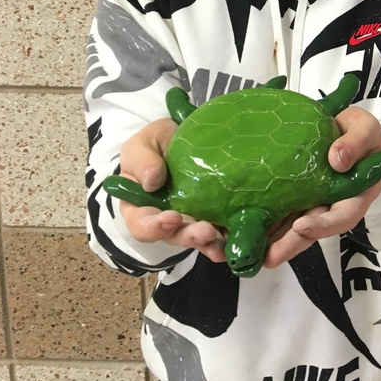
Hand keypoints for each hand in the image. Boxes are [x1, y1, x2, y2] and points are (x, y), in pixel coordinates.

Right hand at [117, 118, 226, 263]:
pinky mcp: (214, 216)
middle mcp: (166, 220)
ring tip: (222, 243)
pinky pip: (221, 232)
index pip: (142, 225)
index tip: (172, 218)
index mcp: (141, 207)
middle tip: (206, 231)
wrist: (186, 136)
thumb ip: (142, 160)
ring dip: (211, 243)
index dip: (154, 227)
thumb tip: (152, 181)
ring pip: (199, 238)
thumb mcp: (142, 145)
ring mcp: (192, 220)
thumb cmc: (156, 144)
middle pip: (174, 236)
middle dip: (190, 236)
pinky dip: (228, 238)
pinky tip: (239, 238)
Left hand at [262, 106, 380, 268]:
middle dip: (289, 244)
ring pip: (289, 227)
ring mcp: (308, 204)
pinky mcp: (290, 197)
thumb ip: (356, 142)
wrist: (341, 127)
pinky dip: (257, 221)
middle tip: (268, 256)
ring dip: (269, 241)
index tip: (303, 225)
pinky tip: (235, 227)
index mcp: (354, 195)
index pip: (343, 216)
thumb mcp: (365, 129)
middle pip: (311, 230)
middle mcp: (329, 206)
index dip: (324, 225)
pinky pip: (275, 212)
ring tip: (246, 250)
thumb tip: (337, 160)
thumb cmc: (359, 132)